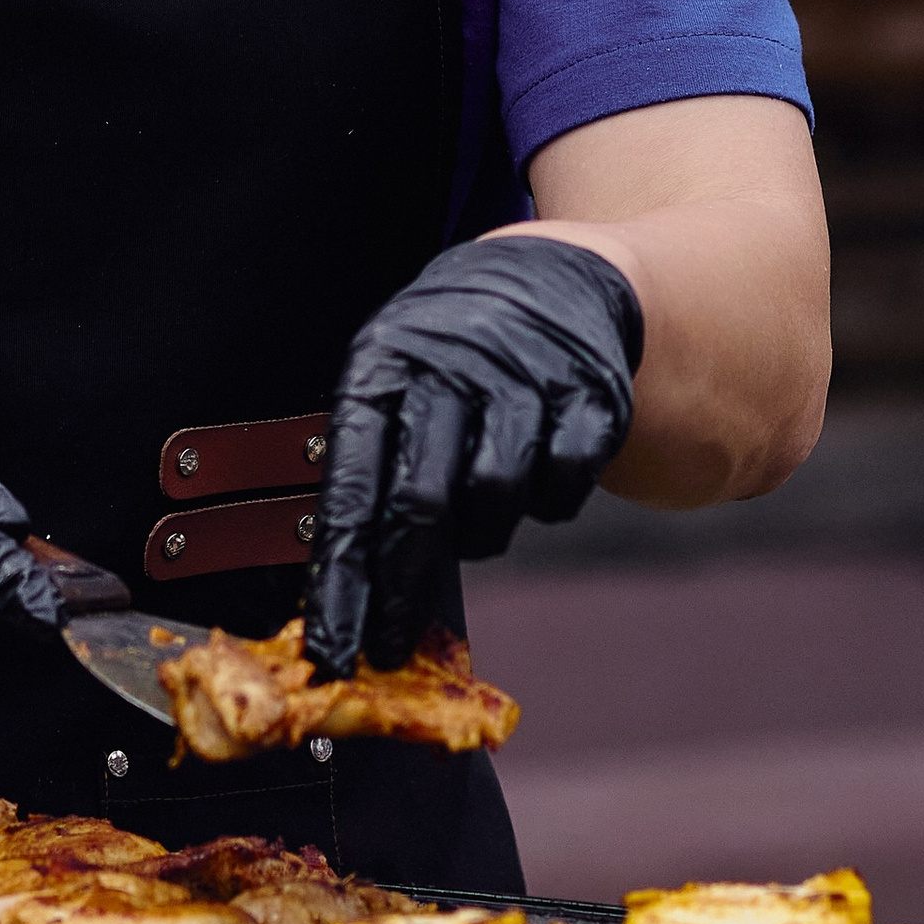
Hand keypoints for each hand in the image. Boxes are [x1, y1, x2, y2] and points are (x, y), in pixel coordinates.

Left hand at [304, 240, 642, 675]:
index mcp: (384, 365)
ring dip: (482, 534)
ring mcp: (527, 377)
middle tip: (391, 638)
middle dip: (403, 585)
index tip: (332, 645)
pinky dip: (548, 501)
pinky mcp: (591, 394)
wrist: (550, 279)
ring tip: (475, 521)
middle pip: (422, 501)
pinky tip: (534, 479)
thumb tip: (351, 584)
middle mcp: (451, 366)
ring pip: (496, 497)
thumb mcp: (394, 380)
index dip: (342, 576)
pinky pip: (564, 483)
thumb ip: (374, 464)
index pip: (351, 484)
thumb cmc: (451, 352)